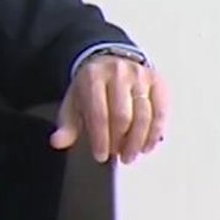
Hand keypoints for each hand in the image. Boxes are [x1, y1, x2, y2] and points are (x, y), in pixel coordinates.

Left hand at [50, 53, 168, 164]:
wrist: (110, 62)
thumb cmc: (91, 86)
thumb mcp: (73, 102)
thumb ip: (67, 125)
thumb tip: (58, 142)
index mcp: (93, 77)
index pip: (98, 114)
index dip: (100, 139)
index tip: (100, 155)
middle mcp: (118, 73)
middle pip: (123, 116)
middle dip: (121, 142)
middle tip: (118, 156)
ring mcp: (140, 76)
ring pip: (144, 115)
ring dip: (138, 141)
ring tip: (131, 154)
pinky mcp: (158, 82)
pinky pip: (161, 112)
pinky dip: (155, 132)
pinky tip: (147, 145)